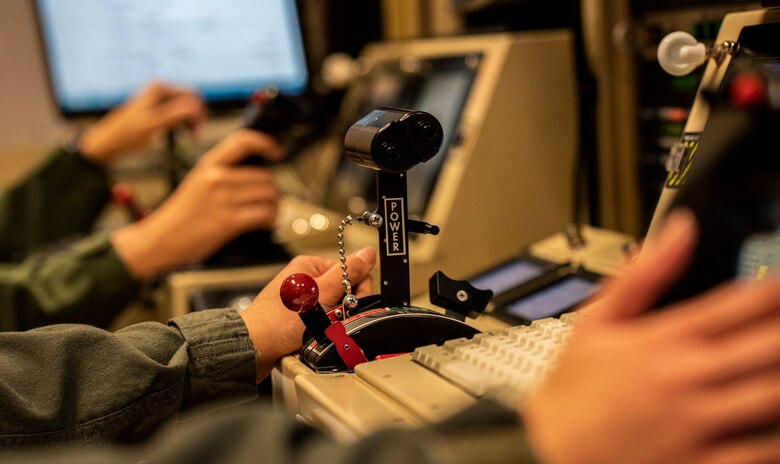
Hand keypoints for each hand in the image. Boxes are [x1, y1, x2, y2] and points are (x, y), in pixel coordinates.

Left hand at [80, 82, 204, 165]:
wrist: (107, 142)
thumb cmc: (126, 135)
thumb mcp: (152, 126)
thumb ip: (173, 115)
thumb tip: (194, 108)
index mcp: (160, 88)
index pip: (192, 96)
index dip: (198, 114)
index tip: (197, 132)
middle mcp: (160, 89)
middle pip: (190, 101)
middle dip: (195, 118)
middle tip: (194, 138)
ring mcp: (159, 98)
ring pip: (186, 108)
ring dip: (191, 122)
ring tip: (190, 139)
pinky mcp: (157, 109)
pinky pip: (178, 113)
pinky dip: (183, 124)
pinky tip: (182, 136)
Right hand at [110, 130, 284, 277]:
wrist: (159, 240)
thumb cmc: (180, 216)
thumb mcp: (196, 183)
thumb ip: (221, 174)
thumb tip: (255, 175)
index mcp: (208, 164)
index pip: (243, 141)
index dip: (266, 144)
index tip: (277, 153)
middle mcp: (216, 177)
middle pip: (265, 176)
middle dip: (272, 192)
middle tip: (268, 203)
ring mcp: (222, 199)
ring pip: (269, 195)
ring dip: (273, 207)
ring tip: (266, 215)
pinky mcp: (228, 221)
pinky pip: (264, 214)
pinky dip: (270, 221)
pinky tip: (263, 225)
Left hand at [240, 247, 376, 380]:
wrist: (255, 348)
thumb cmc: (277, 320)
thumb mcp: (321, 293)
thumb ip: (347, 272)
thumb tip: (367, 254)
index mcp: (311, 265)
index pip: (351, 270)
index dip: (356, 289)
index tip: (350, 303)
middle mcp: (306, 280)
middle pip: (345, 291)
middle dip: (344, 308)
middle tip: (332, 317)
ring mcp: (304, 300)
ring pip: (336, 309)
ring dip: (334, 321)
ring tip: (320, 328)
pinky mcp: (301, 318)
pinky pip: (325, 322)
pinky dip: (325, 330)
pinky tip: (316, 334)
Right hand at [523, 209, 779, 463]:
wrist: (547, 450)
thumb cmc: (572, 390)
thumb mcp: (595, 321)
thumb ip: (644, 273)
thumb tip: (679, 230)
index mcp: (663, 340)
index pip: (736, 304)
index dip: (773, 289)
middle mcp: (686, 378)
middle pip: (768, 346)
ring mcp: (698, 423)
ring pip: (774, 396)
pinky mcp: (701, 463)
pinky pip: (761, 451)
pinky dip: (779, 436)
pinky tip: (779, 421)